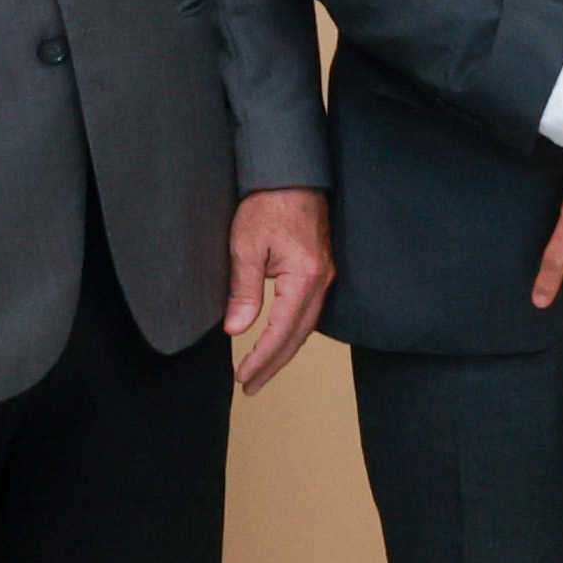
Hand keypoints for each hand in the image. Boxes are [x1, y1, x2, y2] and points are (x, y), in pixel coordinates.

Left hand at [224, 187, 333, 393]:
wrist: (292, 176)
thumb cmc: (268, 205)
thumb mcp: (245, 246)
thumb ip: (244, 290)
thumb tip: (237, 329)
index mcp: (304, 277)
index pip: (282, 330)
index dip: (262, 358)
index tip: (243, 377)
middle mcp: (321, 281)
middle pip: (299, 336)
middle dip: (274, 364)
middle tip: (250, 386)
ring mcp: (325, 276)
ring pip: (308, 327)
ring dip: (284, 351)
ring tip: (262, 370)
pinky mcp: (321, 270)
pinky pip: (311, 312)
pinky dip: (294, 333)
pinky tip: (281, 340)